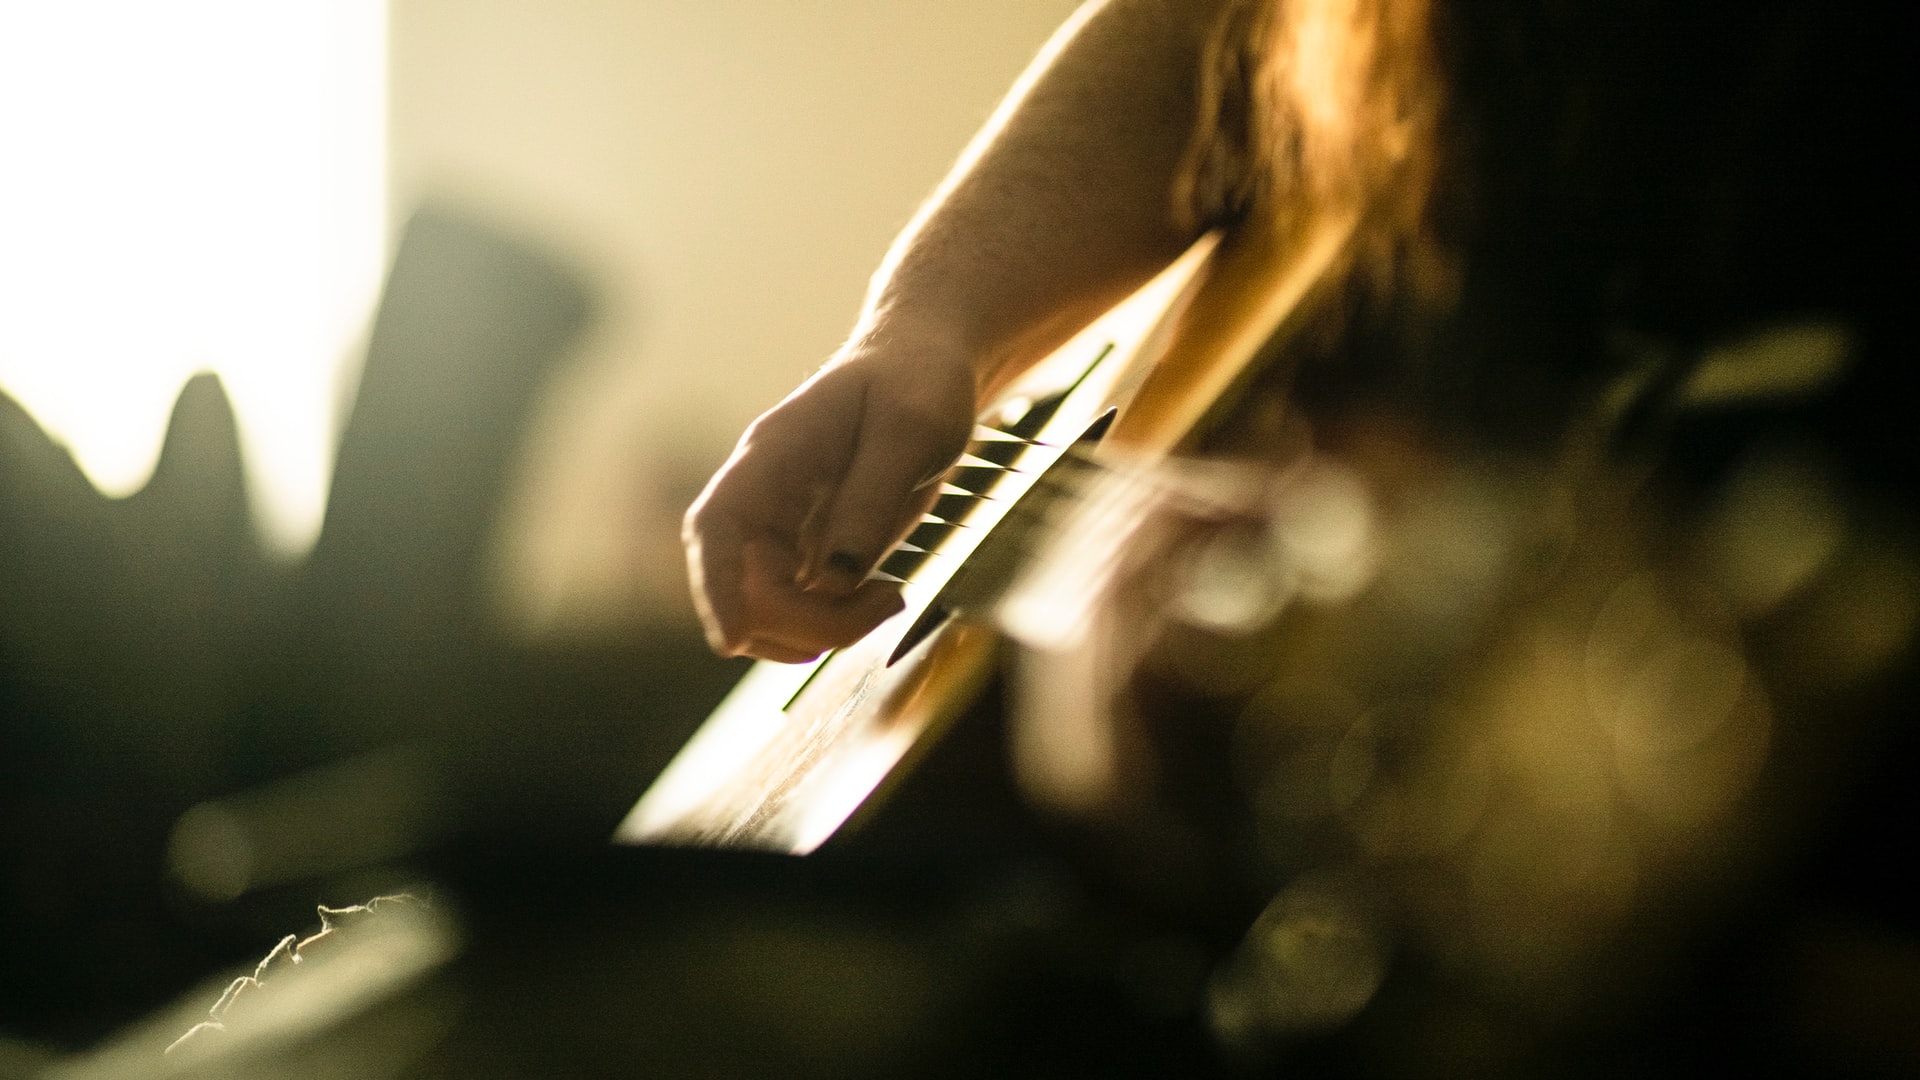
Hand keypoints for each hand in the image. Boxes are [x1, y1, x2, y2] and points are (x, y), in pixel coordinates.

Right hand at [684, 341, 976, 660]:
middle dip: (805, 622)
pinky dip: (838, 620)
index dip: (715, 588)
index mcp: (774, 456)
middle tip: (888, 603)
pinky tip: (883, 597)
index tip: (728, 641)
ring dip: (823, 628)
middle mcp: (765, 497)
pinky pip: (803, 606)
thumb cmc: (918, 382)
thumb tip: (834, 582)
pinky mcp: (811, 549)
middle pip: (746, 588)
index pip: (718, 527)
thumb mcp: (912, 429)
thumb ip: (872, 500)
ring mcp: (784, 528)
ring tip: (890, 600)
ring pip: (769, 609)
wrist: (924, 364)